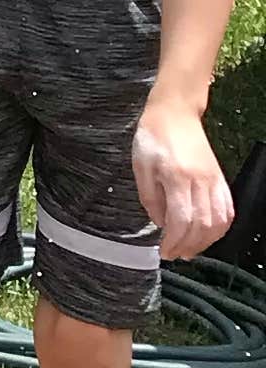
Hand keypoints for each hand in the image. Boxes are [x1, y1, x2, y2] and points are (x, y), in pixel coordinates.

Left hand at [135, 90, 234, 258]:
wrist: (175, 113)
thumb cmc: (153, 137)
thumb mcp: (140, 166)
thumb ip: (150, 198)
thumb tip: (160, 224)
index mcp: (177, 177)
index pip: (181, 220)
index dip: (174, 242)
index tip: (164, 252)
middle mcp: (200, 181)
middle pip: (202, 225)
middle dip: (188, 246)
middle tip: (174, 255)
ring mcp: (214, 181)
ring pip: (219, 221)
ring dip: (206, 242)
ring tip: (189, 249)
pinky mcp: (221, 179)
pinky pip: (228, 210)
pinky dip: (220, 228)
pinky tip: (208, 235)